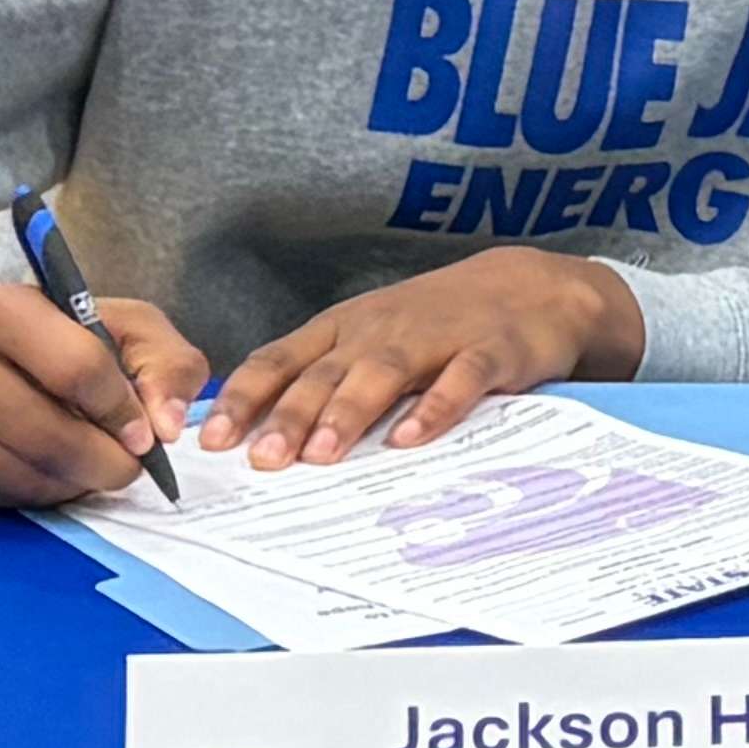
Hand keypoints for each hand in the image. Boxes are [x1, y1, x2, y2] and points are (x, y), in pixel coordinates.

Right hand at [0, 264, 210, 507]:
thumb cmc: (40, 326)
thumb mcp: (112, 318)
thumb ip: (162, 361)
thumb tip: (169, 427)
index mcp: (2, 314)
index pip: (78, 372)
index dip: (124, 413)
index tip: (147, 436)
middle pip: (49, 438)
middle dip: (107, 465)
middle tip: (129, 469)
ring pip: (21, 476)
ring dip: (73, 485)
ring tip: (92, 469)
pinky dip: (34, 494)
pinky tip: (50, 473)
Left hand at [202, 250, 635, 468]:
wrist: (537, 287)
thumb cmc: (441, 322)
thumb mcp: (374, 337)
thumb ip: (326, 377)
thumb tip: (257, 436)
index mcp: (343, 329)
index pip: (279, 360)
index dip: (244, 399)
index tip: (212, 441)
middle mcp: (380, 330)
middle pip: (324, 372)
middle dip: (289, 416)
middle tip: (262, 460)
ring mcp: (436, 337)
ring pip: (382, 372)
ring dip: (349, 412)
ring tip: (323, 454)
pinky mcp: (491, 350)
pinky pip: (459, 379)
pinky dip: (434, 407)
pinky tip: (411, 438)